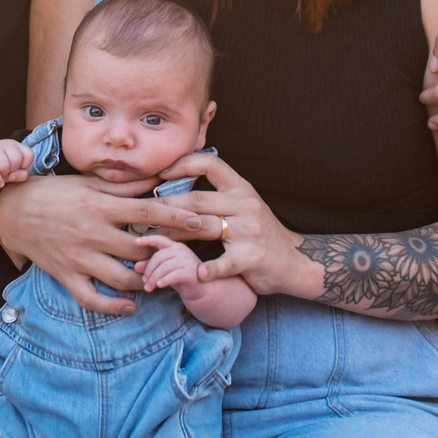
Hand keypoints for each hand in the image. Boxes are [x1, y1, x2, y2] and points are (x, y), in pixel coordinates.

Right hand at [0, 139, 34, 190]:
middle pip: (16, 159)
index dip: (26, 166)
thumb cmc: (4, 171)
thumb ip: (22, 175)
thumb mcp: (16, 173)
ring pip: (4, 165)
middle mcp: (5, 144)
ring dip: (4, 174)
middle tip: (8, 172)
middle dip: (14, 170)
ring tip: (2, 174)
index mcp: (16, 145)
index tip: (18, 169)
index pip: (29, 155)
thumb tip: (12, 176)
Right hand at [0, 170, 216, 314]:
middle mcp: (91, 233)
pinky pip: (92, 298)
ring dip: (146, 282)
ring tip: (161, 279)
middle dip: (165, 255)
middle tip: (185, 256)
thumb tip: (158, 180)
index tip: (196, 220)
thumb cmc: (55, 193)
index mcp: (99, 206)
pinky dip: (114, 306)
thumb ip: (123, 185)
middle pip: (139, 249)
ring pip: (122, 279)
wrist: (13, 212)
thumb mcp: (88, 183)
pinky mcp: (66, 275)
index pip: (145, 212)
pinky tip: (131, 305)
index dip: (174, 217)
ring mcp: (79, 257)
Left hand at [133, 233, 202, 291]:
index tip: (136, 242)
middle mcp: (181, 250)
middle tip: (144, 282)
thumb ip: (151, 267)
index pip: (160, 239)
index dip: (148, 239)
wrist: (201, 291)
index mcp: (175, 246)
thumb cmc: (182, 279)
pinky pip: (173, 275)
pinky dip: (164, 280)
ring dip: (153, 278)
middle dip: (149, 270)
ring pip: (163, 267)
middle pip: (158, 257)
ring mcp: (187, 260)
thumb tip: (136, 266)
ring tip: (149, 288)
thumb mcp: (164, 271)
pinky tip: (159, 286)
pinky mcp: (190, 272)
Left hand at [156, 154, 310, 298]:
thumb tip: (176, 186)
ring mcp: (249, 231)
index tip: (160, 172)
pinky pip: (227, 262)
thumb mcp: (244, 206)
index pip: (211, 164)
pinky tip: (197, 273)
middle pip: (198, 199)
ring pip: (204, 226)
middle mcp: (246, 204)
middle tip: (141, 212)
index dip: (184, 164)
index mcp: (241, 189)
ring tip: (151, 240)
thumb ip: (216, 197)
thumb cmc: (261, 234)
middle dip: (166, 205)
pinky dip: (211, 268)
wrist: (296, 261)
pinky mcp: (252, 257)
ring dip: (174, 234)